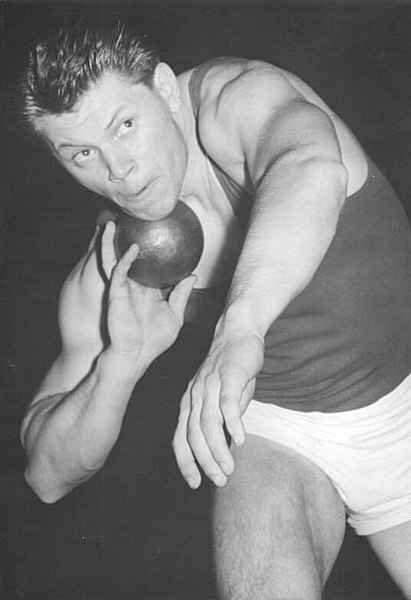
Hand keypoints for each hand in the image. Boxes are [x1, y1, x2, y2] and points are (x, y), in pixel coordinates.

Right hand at [101, 221, 195, 362]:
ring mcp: (122, 287)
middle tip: (129, 219)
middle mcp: (132, 285)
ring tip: (113, 222)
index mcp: (146, 289)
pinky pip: (118, 272)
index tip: (156, 230)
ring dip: (111, 241)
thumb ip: (181, 295)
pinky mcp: (116, 293)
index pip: (147, 264)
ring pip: (114, 258)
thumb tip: (193, 276)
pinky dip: (124, 259)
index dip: (149, 248)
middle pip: (126, 256)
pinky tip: (131, 248)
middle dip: (124, 237)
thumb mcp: (175, 316)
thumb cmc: (154, 341)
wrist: (135, 355)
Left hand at [172, 320, 263, 488]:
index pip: (180, 438)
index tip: (194, 483)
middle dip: (204, 461)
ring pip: (208, 423)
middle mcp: (195, 395)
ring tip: (228, 467)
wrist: (238, 331)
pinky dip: (233, 423)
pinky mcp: (229, 376)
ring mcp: (211, 385)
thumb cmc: (231, 368)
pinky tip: (241, 439)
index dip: (185, 462)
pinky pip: (228, 403)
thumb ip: (220, 421)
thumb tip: (225, 447)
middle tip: (218, 480)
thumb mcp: (221, 398)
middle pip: (193, 434)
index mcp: (189, 402)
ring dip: (218, 448)